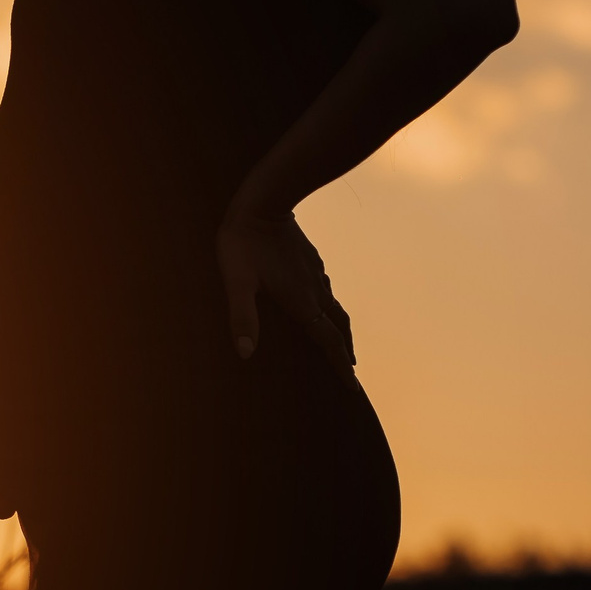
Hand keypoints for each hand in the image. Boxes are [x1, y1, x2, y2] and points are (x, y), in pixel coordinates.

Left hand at [217, 203, 353, 370]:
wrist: (262, 202)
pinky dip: (329, 307)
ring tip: (341, 343)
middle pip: (338, 327)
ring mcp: (314, 273)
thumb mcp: (236, 282)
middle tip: (351, 371)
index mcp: (301, 302)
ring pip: (334, 308)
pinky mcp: (310, 259)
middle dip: (346, 351)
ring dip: (340, 329)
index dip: (340, 365)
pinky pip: (326, 290)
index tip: (353, 387)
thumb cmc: (243, 243)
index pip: (328, 341)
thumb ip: (241, 316)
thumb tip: (244, 353)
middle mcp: (314, 291)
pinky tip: (321, 303)